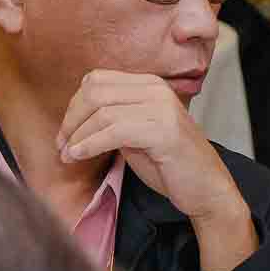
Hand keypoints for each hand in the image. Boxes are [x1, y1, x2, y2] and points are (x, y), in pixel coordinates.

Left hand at [58, 70, 243, 225]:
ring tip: (68, 155)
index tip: (65, 133)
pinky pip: (114, 131)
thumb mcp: (136, 134)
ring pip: (102, 112)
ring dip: (77, 136)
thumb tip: (75, 119)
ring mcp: (162, 108)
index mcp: (150, 85)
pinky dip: (90, 144)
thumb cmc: (171, 166)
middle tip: (62, 145)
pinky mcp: (163, 131)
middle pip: (95, 92)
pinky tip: (78, 156)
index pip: (97, 80)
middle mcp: (156, 90)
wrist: (207, 190)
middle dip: (71, 120)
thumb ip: (113, 119)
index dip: (74, 106)